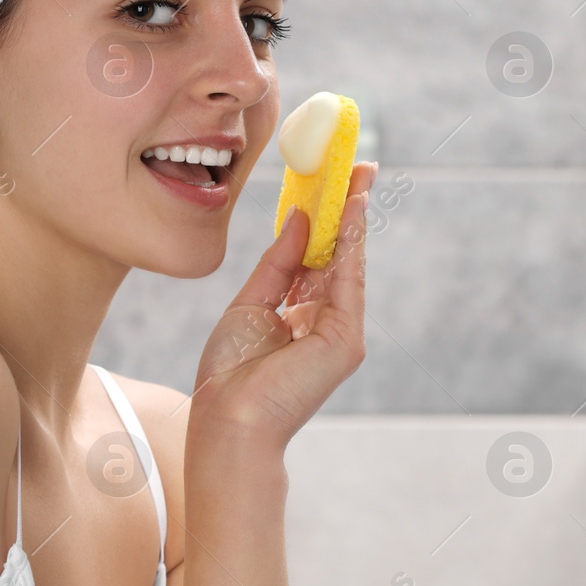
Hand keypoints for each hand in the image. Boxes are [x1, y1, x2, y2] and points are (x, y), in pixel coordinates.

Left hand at [191, 161, 378, 446]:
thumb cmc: (230, 374)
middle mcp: (326, 321)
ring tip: (357, 172)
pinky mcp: (346, 339)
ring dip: (354, 213)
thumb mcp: (250, 304)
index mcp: (301, 316)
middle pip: (339, 253)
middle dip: (347, 208)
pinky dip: (351, 240)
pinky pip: (349, 277)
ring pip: (349, 260)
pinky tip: (350, 207)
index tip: (331, 181)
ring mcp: (340, 331)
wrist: (228, 421)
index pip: (317, 257)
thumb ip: (278, 263)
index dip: (325, 218)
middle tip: (356, 165)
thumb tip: (300, 218)